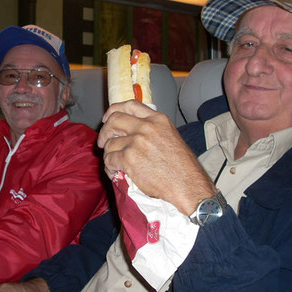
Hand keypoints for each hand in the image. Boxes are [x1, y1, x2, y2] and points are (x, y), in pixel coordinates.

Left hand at [97, 100, 215, 214]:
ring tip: (114, 165)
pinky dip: (109, 168)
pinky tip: (115, 173)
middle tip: (103, 142)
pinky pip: (109, 160)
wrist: (187, 186)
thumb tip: (131, 133)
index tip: (107, 118)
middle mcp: (146, 127)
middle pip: (114, 120)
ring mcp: (136, 141)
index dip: (114, 110)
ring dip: (108, 156)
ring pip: (110, 144)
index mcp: (158, 120)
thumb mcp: (171, 138)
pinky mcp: (129, 158)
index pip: (130, 105)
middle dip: (104, 132)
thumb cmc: (184, 168)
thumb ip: (153, 131)